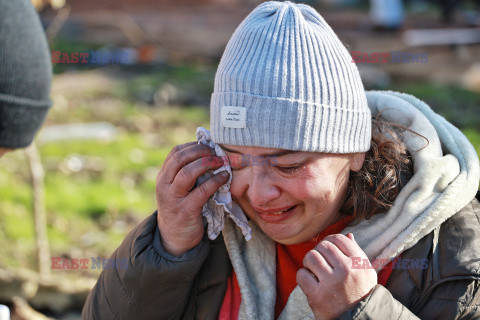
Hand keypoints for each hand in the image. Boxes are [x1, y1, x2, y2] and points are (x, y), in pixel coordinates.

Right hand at [156, 141, 228, 256]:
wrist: (174, 239)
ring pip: (188, 172)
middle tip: (217, 152)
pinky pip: (202, 191)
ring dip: (207, 163)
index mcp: (163, 177)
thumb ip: (187, 173)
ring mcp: (174, 198)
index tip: (209, 145)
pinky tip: (225, 177)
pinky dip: (215, 181)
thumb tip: (209, 153)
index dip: (193, 146)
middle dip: (201, 151)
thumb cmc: (181, 208)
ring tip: (222, 162)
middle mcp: (164, 185)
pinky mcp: (186, 210)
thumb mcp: (178, 189)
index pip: (175, 153)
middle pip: (180, 159)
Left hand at [297, 233, 376, 319]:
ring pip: (311, 257)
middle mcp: (346, 271)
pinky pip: (302, 275)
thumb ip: (356, 253)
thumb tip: (348, 235)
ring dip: (308, 262)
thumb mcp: (366, 272)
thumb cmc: (361, 293)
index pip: (338, 238)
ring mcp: (331, 283)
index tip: (327, 250)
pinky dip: (302, 276)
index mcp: (359, 262)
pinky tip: (310, 281)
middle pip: (323, 246)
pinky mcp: (318, 296)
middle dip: (318, 251)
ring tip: (313, 270)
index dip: (329, 241)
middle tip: (319, 261)